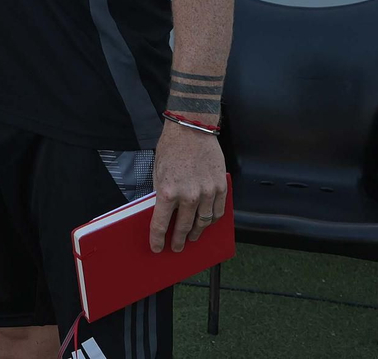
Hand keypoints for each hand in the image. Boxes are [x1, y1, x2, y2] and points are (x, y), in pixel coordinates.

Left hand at [149, 121, 227, 252]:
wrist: (192, 129)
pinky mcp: (220, 187)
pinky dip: (213, 220)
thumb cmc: (172, 148)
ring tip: (192, 237)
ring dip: (197, 233)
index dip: (157, 239)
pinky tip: (207, 222)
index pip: (160, 224)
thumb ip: (161, 193)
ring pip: (203, 222)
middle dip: (178, 240)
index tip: (157, 248)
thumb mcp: (158, 172)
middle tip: (177, 247)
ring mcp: (207, 192)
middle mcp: (188, 195)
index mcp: (168, 191)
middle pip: (183, 227)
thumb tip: (163, 213)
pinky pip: (218, 211)